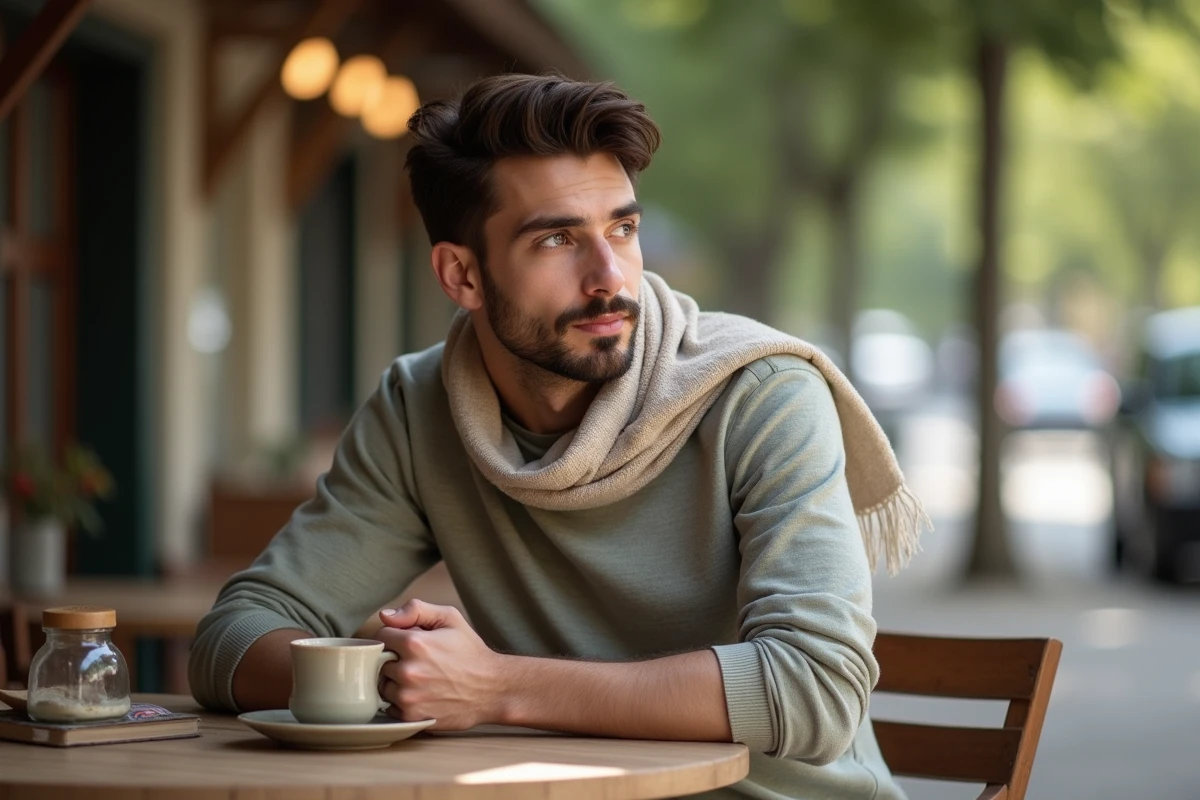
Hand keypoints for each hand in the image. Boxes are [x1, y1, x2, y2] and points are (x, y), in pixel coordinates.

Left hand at [375, 599, 505, 729]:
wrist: (491, 689)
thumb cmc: (471, 652)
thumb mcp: (450, 618)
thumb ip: (416, 609)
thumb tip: (385, 616)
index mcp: (414, 643)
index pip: (382, 636)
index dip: (395, 637)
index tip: (409, 643)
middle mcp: (408, 670)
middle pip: (380, 662)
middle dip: (395, 659)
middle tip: (418, 662)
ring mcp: (408, 696)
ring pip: (383, 685)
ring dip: (395, 682)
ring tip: (420, 679)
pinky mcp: (411, 716)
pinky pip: (390, 706)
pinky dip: (401, 701)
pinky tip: (421, 694)